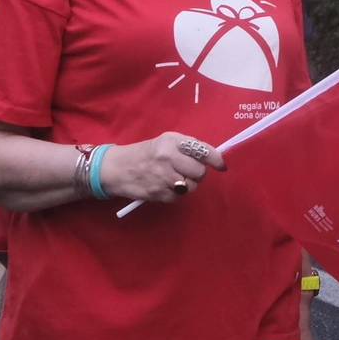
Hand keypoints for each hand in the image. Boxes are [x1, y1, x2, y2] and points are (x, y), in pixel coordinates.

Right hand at [102, 132, 225, 202]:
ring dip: (187, 185)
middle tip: (188, 171)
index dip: (215, 160)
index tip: (221, 166)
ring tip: (175, 178)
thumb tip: (214, 158)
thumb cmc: (146, 153)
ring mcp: (162, 177)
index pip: (202, 151)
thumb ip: (188, 147)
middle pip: (199, 172)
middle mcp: (168, 158)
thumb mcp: (166, 142)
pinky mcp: (158, 193)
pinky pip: (178, 197)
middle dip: (197, 174)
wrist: (117, 168)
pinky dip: (175, 194)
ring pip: (191, 187)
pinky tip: (165, 186)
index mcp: (172, 142)